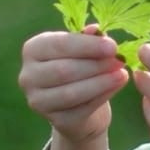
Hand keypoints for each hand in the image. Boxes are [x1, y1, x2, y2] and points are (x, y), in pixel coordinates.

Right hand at [18, 24, 128, 141]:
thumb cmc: (80, 67)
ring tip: (121, 74)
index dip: (88, 45)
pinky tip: (117, 86)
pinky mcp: (55, 120)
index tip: (112, 46)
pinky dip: (102, 97)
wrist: (80, 105)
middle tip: (119, 61)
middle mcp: (28, 76)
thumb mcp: (83, 49)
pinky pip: (82, 109)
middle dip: (96, 65)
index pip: (59, 45)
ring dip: (101, 82)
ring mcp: (38, 101)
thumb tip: (95, 29)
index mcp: (33, 50)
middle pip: (64, 70)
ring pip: (72, 92)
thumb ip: (88, 38)